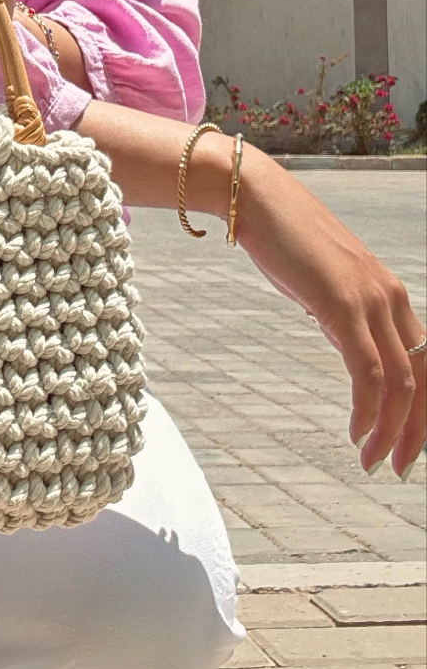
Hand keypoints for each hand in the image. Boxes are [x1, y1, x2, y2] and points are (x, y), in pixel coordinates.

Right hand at [237, 151, 425, 478]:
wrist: (258, 200)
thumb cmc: (282, 239)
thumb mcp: (320, 283)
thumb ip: (339, 311)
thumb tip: (341, 336)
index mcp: (389, 295)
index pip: (424, 362)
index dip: (422, 409)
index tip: (405, 443)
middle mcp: (392, 299)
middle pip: (425, 378)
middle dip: (417, 430)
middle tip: (400, 467)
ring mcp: (371, 301)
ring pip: (402, 381)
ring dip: (392, 428)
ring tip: (375, 460)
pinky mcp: (343, 305)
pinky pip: (369, 370)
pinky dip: (368, 408)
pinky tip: (358, 432)